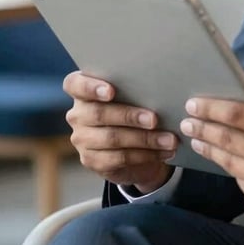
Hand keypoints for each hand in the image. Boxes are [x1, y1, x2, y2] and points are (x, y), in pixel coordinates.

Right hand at [64, 71, 178, 192]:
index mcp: (83, 91)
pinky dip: (145, 155)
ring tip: (169, 140)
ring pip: (112, 138)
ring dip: (145, 139)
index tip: (110, 91)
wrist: (134, 143)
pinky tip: (164, 152)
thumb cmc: (136, 106)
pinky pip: (119, 158)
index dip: (90, 87)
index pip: (74, 84)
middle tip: (154, 119)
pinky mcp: (92, 160)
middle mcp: (77, 114)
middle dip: (130, 116)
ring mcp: (82, 139)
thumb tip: (160, 83)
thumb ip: (137, 87)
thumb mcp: (134, 94)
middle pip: (99, 114)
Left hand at [181, 69, 243, 221]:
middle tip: (187, 120)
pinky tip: (220, 157)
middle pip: (227, 139)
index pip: (238, 115)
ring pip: (229, 162)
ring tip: (196, 138)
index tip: (195, 103)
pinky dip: (229, 168)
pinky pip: (240, 181)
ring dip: (209, 148)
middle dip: (203, 127)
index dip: (212, 108)